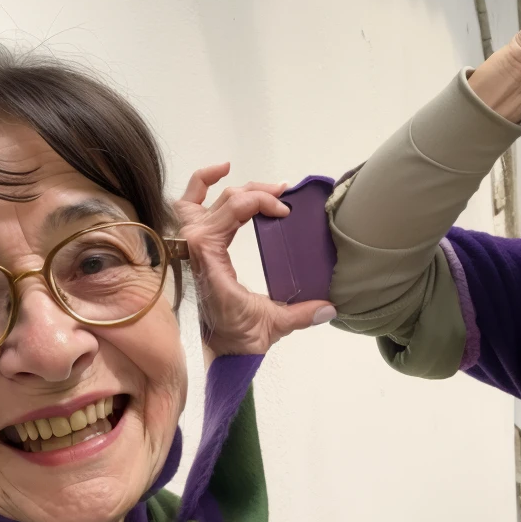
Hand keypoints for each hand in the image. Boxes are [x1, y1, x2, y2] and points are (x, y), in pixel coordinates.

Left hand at [174, 166, 334, 355]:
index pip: (230, 211)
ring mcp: (193, 247)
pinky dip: (199, 189)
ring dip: (218, 183)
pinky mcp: (198, 250)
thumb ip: (302, 315)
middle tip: (282, 194)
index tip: (285, 213)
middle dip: (254, 192)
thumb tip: (331, 307)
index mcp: (210, 259)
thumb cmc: (241, 337)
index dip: (259, 202)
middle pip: (222, 200)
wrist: (223, 352)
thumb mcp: (274, 324)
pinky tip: (220, 177)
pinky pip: (189, 209)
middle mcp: (197, 247)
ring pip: (198, 200)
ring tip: (236, 169)